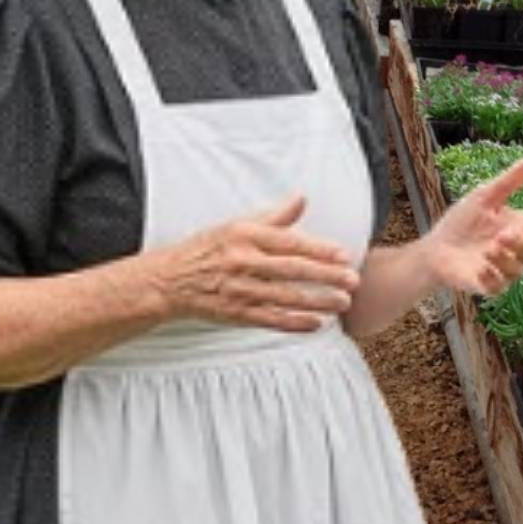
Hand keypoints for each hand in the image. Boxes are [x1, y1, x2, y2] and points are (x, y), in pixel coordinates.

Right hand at [152, 193, 360, 331]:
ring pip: (285, 297)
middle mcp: (242, 262)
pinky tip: (316, 324)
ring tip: (342, 303)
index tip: (343, 255)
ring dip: (317, 301)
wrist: (170, 280)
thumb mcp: (237, 225)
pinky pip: (270, 319)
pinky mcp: (235, 313)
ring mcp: (239, 290)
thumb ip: (274, 216)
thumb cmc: (207, 249)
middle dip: (326, 276)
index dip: (318, 250)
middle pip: (292, 270)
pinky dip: (295, 323)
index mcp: (245, 236)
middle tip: (352, 281)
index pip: (289, 243)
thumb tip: (301, 199)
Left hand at [425, 158, 522, 297]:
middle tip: (502, 234)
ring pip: (518, 270)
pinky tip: (481, 267)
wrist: (435, 247)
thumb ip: (506, 183)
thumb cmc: (462, 222)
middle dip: (521, 243)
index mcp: (519, 228)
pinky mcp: (487, 286)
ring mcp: (502, 270)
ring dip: (506, 259)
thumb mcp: (483, 197)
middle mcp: (515, 251)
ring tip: (489, 249)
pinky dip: (493, 277)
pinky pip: (499, 287)